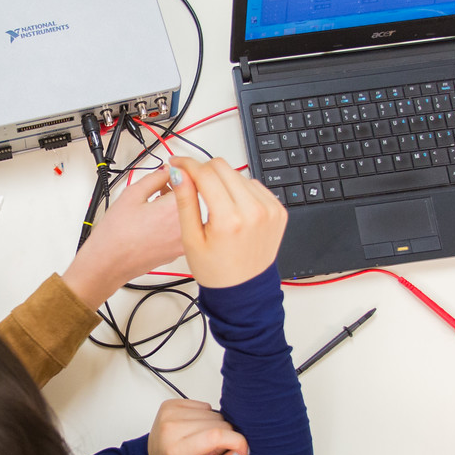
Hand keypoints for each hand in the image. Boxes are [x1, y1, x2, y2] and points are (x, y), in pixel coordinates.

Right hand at [62, 168, 184, 308]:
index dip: (184, 169)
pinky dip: (178, 217)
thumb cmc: (116, 234)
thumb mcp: (132, 194)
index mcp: (174, 208)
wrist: (110, 263)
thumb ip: (155, 177)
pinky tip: (160, 216)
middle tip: (168, 179)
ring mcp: (184, 240)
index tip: (174, 166)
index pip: (192, 180)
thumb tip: (167, 170)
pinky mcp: (180, 251)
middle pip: (197, 196)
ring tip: (160, 198)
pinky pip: (186, 227)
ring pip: (193, 213)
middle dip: (185, 184)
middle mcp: (185, 226)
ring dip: (182, 201)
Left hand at [147, 399, 246, 454]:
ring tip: (199, 443)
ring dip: (213, 429)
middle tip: (208, 453)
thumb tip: (238, 454)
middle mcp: (170, 428)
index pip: (215, 436)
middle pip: (218, 423)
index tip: (243, 451)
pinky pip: (204, 406)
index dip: (237, 441)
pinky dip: (205, 419)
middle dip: (223, 439)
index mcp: (176, 451)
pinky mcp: (170, 404)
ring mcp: (169, 414)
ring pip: (213, 414)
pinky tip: (194, 431)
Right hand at [167, 157, 286, 288]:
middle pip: (223, 167)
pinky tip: (232, 207)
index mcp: (229, 219)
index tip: (177, 163)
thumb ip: (185, 201)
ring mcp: (269, 210)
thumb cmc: (216, 270)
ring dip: (223, 181)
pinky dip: (241, 190)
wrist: (244, 290)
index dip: (187, 164)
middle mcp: (253, 211)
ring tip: (214, 202)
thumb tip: (179, 173)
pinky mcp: (278, 211)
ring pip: (239, 174)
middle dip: (203, 170)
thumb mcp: (191, 238)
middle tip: (191, 180)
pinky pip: (255, 186)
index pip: (205, 173)